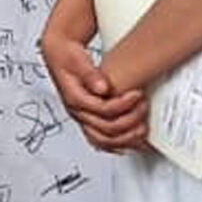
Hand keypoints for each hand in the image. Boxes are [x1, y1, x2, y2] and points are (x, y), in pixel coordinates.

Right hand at [39, 33, 147, 151]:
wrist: (58, 56)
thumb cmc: (67, 56)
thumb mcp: (77, 59)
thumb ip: (90, 74)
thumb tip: (102, 87)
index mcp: (74, 98)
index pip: (102, 109)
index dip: (123, 104)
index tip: (136, 94)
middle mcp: (77, 112)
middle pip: (105, 129)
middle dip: (129, 120)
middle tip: (143, 106)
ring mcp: (82, 118)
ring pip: (103, 140)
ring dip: (125, 138)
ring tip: (142, 128)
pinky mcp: (87, 119)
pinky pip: (100, 140)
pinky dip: (116, 145)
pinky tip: (129, 144)